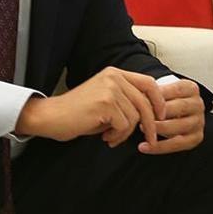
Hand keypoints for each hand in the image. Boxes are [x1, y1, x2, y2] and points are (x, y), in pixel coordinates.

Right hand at [15, 67, 165, 146]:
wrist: (50, 117)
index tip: (161, 116)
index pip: (148, 83)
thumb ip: (126, 100)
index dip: (159, 101)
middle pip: (145, 102)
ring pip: (134, 117)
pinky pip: (124, 125)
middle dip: (151, 124)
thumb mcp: (106, 99)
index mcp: (115, 74)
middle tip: (150, 139)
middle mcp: (114, 77)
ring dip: (126, 133)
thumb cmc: (78, 113)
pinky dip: (117, 136)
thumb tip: (152, 114)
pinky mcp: (105, 104)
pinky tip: (104, 137)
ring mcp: (109, 89)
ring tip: (111, 136)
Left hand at [139, 79, 205, 154]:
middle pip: (180, 107)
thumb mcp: (161, 92)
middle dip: (159, 112)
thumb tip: (137, 95)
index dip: (159, 96)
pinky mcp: (196, 138)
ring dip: (159, 128)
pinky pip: (178, 144)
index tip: (143, 100)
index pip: (177, 89)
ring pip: (180, 126)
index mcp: (191, 89)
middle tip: (141, 115)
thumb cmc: (165, 102)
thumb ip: (152, 92)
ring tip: (142, 128)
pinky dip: (159, 147)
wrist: (173, 116)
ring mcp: (199, 122)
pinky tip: (144, 146)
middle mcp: (198, 104)